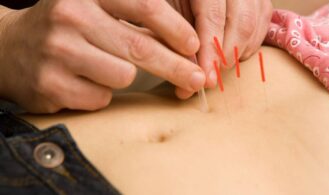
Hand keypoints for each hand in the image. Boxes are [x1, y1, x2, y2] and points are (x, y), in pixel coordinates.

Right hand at [0, 0, 205, 112]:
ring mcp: (58, 51)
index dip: (176, 29)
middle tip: (197, 79)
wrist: (11, 49)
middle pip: (140, 47)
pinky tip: (83, 83)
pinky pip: (101, 98)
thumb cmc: (68, 30)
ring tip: (105, 69)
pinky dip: (101, 95)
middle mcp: (71, 17)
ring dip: (125, 78)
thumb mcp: (96, 11)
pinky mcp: (50, 84)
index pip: (145, 6)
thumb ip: (134, 20)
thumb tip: (187, 46)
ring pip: (123, 76)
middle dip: (176, 67)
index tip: (195, 46)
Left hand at [168, 0, 272, 98]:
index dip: (211, 51)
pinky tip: (233, 56)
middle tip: (213, 78)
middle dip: (226, 56)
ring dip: (237, 54)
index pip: (213, 16)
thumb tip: (186, 90)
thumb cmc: (176, 4)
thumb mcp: (169, 20)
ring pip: (253, 25)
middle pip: (241, 22)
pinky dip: (248, 47)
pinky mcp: (260, 1)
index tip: (206, 78)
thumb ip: (177, 48)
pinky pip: (261, 26)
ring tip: (219, 67)